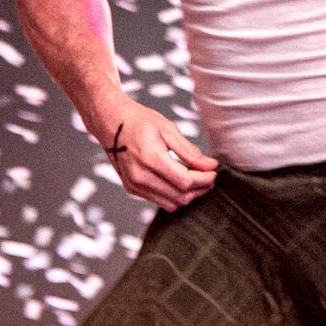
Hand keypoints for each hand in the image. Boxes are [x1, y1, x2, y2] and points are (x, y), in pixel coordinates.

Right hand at [94, 101, 219, 210]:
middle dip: (200, 189)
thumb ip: (190, 151)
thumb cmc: (140, 121)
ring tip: (198, 180)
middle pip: (180, 197)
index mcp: (150, 158)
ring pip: (171, 204)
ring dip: (189, 196)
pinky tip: (181, 181)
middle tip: (209, 177)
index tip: (214, 172)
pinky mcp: (132, 189)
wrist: (111, 123)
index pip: (185, 181)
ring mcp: (134, 185)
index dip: (204, 180)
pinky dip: (175, 196)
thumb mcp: (168, 129)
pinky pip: (160, 201)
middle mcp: (140, 176)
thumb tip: (211, 166)